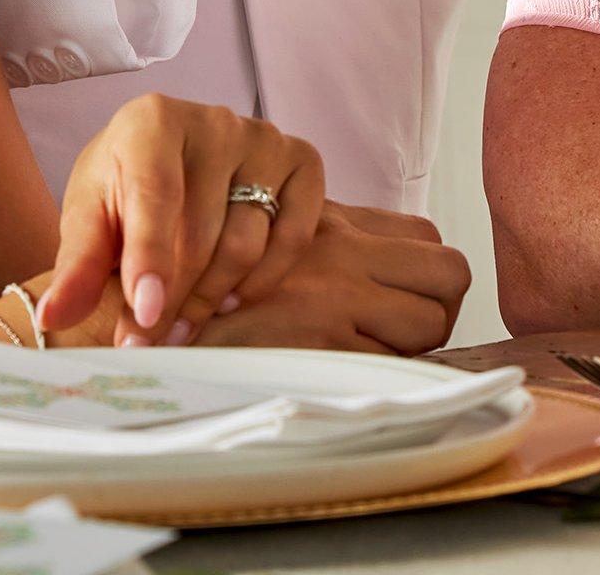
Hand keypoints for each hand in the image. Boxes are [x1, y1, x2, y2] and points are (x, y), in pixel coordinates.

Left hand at [35, 96, 326, 347]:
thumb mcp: (89, 218)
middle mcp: (214, 120)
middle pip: (202, 231)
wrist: (165, 157)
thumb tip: (53, 317)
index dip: (150, 260)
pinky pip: (295, 233)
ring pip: (248, 240)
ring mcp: (263, 138)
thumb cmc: (123, 186)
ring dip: (215, 296)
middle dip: (175, 298)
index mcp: (152, 120)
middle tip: (151, 341)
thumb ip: (77, 267)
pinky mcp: (300, 160)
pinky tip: (234, 295)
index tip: (143, 317)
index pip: (156, 196)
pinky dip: (266, 277)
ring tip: (184, 322)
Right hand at [195, 202, 469, 354]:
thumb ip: (322, 247)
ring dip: (410, 346)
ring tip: (364, 354)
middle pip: (450, 273)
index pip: (425, 236)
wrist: (149, 312)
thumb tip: (383, 279)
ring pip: (433, 322)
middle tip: (400, 332)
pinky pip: (392, 364)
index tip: (402, 299)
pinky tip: (333, 376)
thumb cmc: (208, 286)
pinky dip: (374, 377)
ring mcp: (336, 298)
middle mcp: (342, 252)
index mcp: (331, 222)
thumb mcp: (265, 241)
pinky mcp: (324, 345)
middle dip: (436, 309)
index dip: (424, 275)